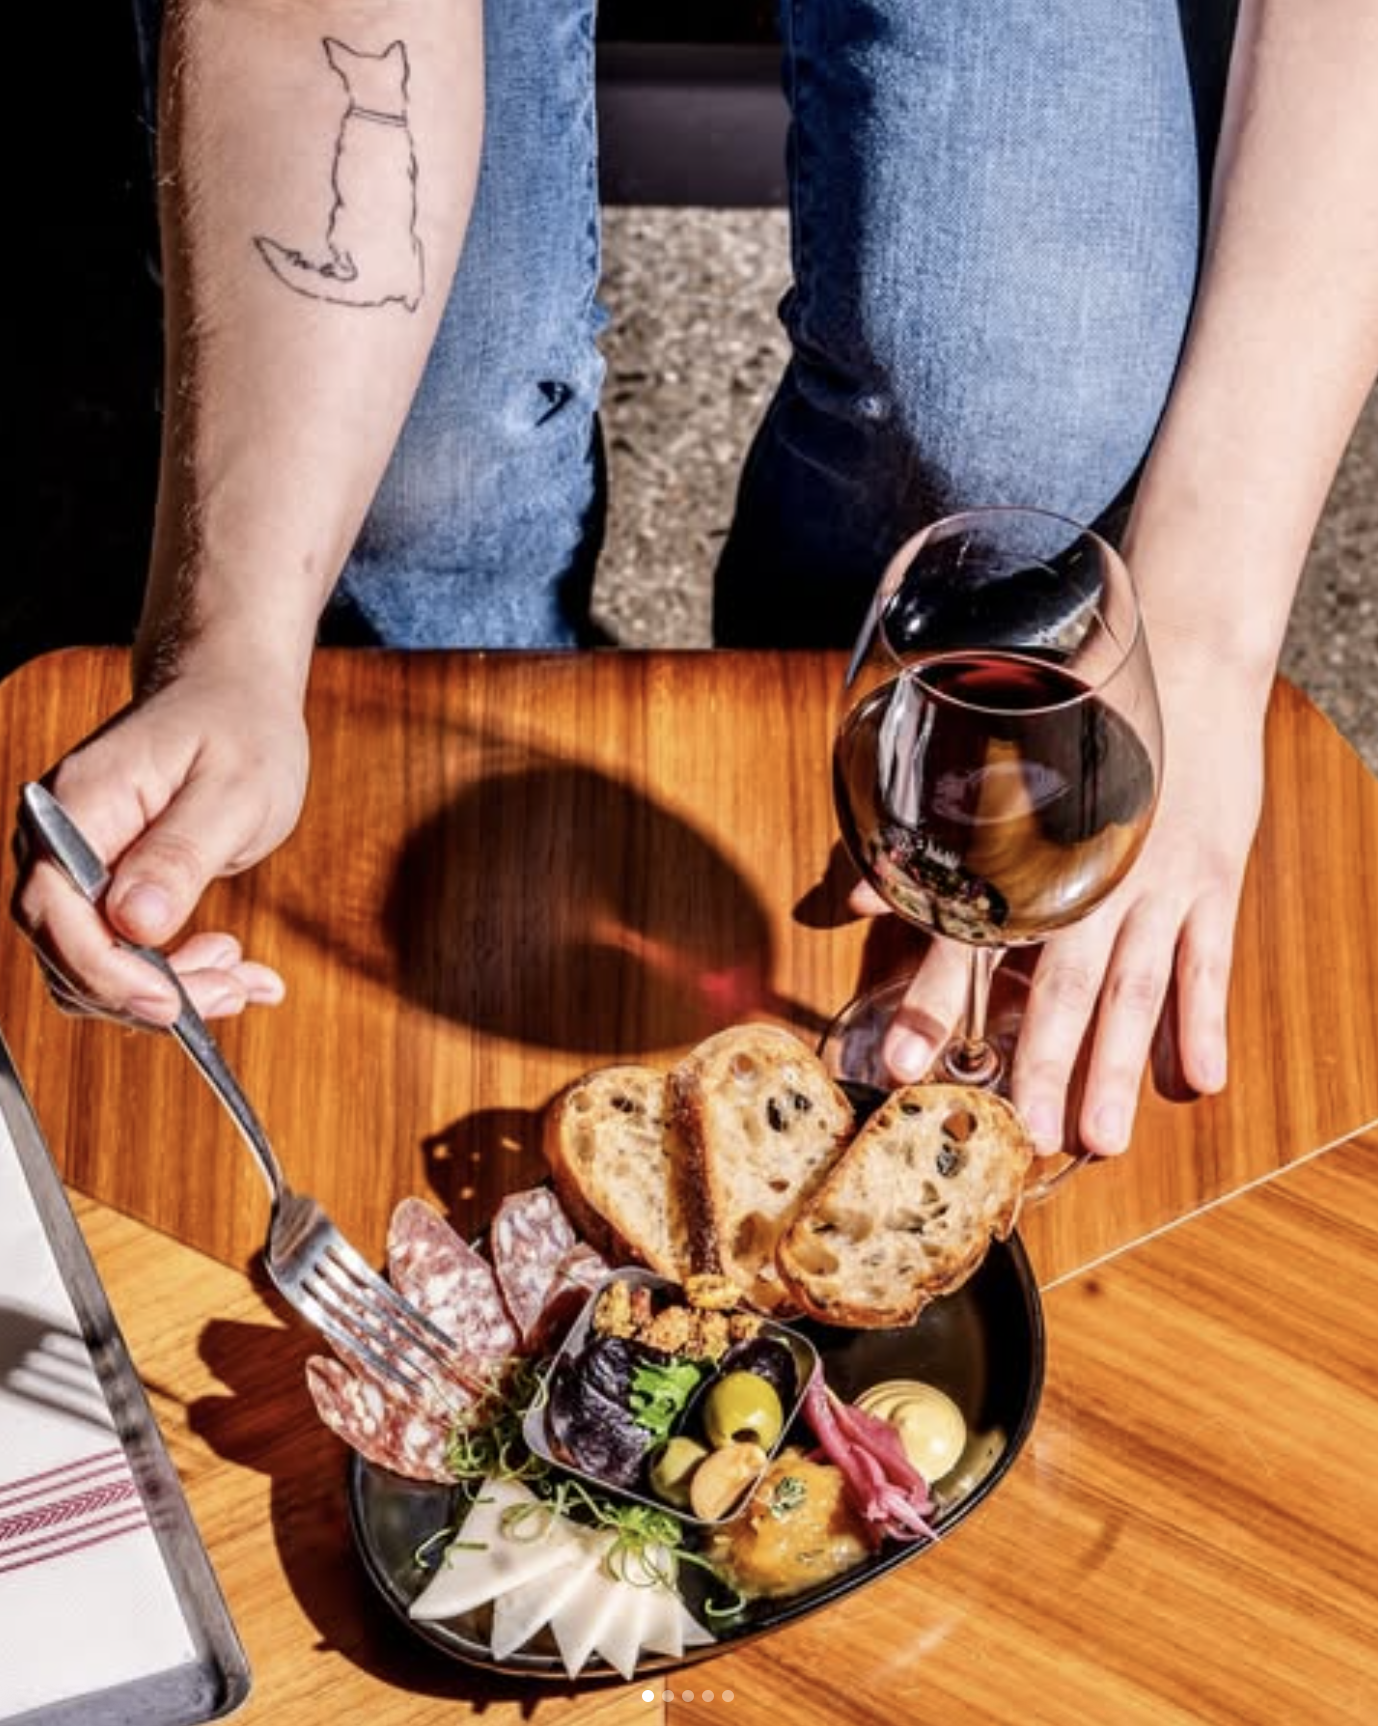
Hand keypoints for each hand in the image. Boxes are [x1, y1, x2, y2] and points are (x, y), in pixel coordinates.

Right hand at [11, 664, 308, 1024]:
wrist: (233, 696)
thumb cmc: (238, 727)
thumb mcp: (234, 789)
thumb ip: (181, 854)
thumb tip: (134, 922)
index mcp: (79, 804)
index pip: (54, 909)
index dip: (106, 970)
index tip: (173, 1003)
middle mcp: (60, 838)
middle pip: (68, 949)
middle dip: (148, 992)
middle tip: (234, 991)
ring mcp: (78, 864)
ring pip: (94, 964)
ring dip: (168, 991)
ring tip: (244, 978)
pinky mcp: (105, 886)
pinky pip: (121, 952)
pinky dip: (175, 976)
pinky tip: (232, 972)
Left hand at [854, 662, 1268, 1156]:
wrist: (1182, 660)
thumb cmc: (1076, 722)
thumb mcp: (1001, 771)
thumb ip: (936, 842)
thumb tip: (868, 900)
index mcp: (1024, 852)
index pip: (968, 937)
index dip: (931, 1002)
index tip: (904, 1064)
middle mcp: (1086, 873)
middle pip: (1059, 983)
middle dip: (1041, 1062)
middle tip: (1025, 1134)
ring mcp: (1155, 880)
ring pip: (1133, 987)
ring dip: (1116, 1066)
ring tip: (1100, 1139)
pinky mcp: (1211, 879)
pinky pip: (1208, 961)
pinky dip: (1203, 1021)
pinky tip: (1196, 1080)